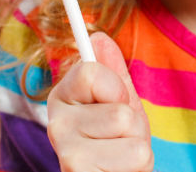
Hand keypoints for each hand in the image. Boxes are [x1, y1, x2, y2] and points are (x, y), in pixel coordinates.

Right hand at [45, 32, 153, 171]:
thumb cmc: (116, 141)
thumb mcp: (118, 102)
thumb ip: (111, 71)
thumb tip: (98, 36)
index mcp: (62, 98)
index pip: (90, 71)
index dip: (115, 87)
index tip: (115, 101)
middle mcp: (56, 125)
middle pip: (121, 110)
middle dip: (135, 125)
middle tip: (120, 138)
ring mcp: (67, 154)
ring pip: (133, 136)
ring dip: (138, 146)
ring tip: (121, 156)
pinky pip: (137, 157)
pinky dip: (138, 167)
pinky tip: (118, 171)